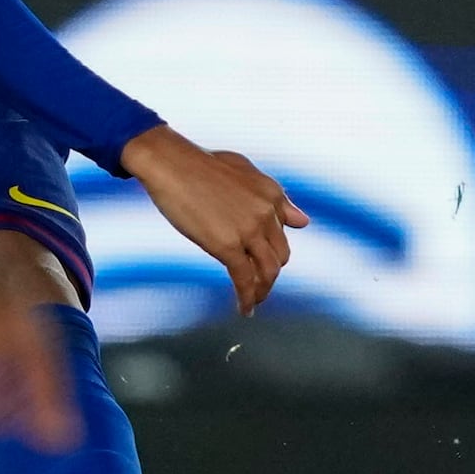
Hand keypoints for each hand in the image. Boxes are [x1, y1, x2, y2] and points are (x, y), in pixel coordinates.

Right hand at [121, 125, 305, 314]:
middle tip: (257, 284)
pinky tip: (245, 309)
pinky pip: (244, 279)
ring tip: (254, 301)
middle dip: (269, 273)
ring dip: (262, 290)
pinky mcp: (227, 245)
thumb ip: (276, 198)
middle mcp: (266, 213)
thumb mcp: (246, 173)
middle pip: (278, 256)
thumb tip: (303, 221)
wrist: (171, 164)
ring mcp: (248, 230)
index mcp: (272, 194)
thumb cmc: (201, 164)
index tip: (265, 262)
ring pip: (267, 271)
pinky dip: (247, 298)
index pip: (282, 232)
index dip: (273, 250)